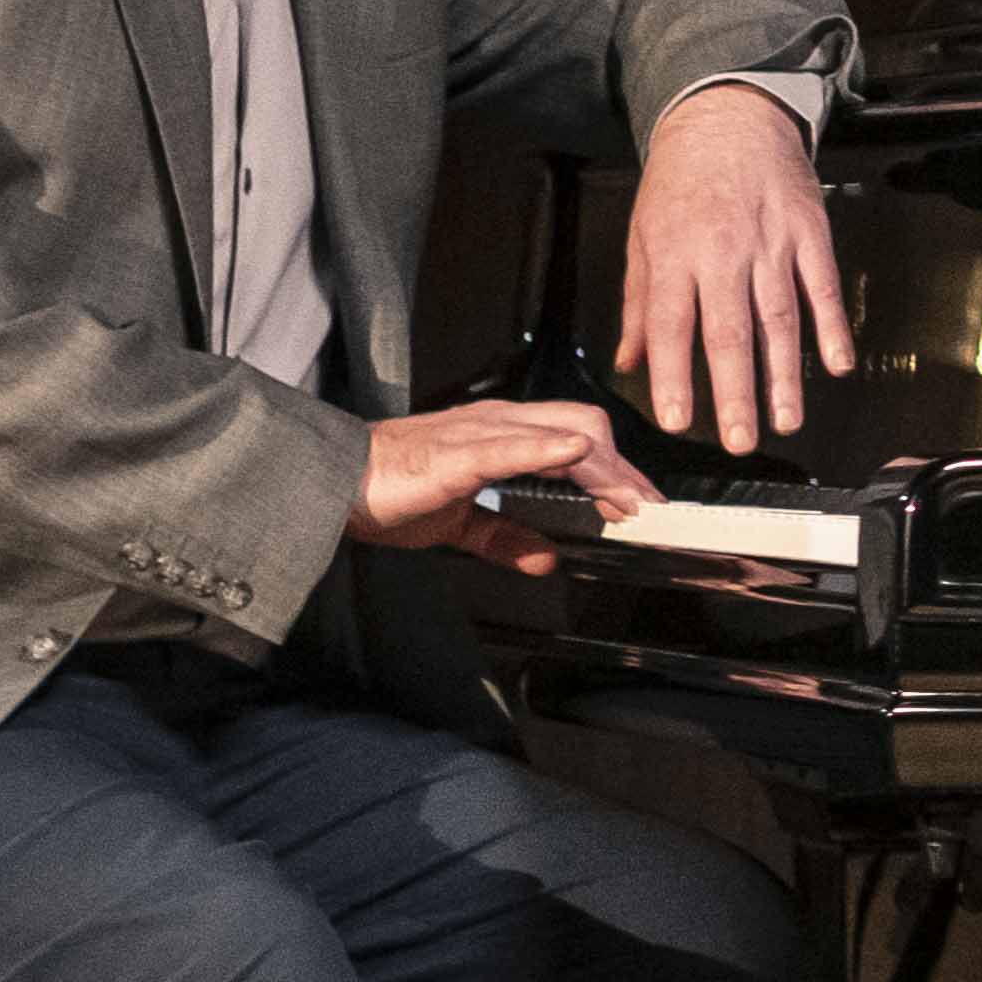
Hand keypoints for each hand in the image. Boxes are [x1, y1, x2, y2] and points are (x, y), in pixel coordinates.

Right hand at [355, 393, 649, 571]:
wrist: (331, 481)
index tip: (642, 503)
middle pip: (585, 427)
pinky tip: (574, 457)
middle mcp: (498, 423)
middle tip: (649, 508)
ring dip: (604, 467)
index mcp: (501, 434)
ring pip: (562, 433)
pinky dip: (547, 450)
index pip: (578, 439)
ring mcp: (479, 433)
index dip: (617, 469)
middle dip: (624, 468)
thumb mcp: (459, 524)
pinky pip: (509, 446)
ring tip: (630, 499)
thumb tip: (546, 559)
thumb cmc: (387, 490)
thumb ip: (503, 538)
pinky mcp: (454, 454)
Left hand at [618, 78, 858, 453]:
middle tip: (739, 441)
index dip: (673, 375)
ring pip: (778, 319)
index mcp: (674, 253)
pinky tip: (836, 365)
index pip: (670, 324)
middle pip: (728, 332)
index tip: (677, 420)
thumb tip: (628, 361)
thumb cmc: (680, 178)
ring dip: (783, 375)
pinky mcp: (809, 232)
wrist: (728, 114)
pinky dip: (832, 327)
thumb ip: (636, 302)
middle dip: (734, 391)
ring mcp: (770, 242)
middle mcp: (722, 251)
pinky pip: (822, 286)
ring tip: (784, 421)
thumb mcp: (641, 234)